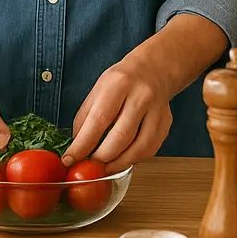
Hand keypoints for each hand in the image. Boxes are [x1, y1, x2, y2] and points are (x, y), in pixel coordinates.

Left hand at [64, 56, 172, 174]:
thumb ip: (85, 118)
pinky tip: (123, 159)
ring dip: (118, 164)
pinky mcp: (166, 123)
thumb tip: (77, 148)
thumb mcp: (97, 90)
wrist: (153, 69)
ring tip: (104, 167)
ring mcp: (157, 110)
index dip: (83, 145)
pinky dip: (134, 159)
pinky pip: (150, 149)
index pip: (98, 120)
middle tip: (89, 165)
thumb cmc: (121, 81)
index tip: (70, 159)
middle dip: (101, 158)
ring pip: (139, 148)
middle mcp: (141, 96)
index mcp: (118, 84)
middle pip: (120, 137)